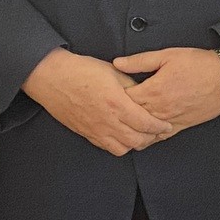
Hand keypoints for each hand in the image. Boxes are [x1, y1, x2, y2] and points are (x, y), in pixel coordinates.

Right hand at [23, 48, 173, 155]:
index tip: (167, 124)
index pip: (146, 123)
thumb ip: (133, 86)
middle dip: (151, 138)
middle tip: (158, 131)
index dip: (160, 126)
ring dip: (135, 144)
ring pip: (123, 148)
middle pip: (137, 141)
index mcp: (117, 104)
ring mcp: (96, 130)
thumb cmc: (82, 71)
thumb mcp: (114, 72)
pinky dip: (119, 145)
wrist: (52, 78)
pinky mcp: (87, 134)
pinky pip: (107, 147)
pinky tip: (123, 137)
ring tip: (141, 135)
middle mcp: (108, 121)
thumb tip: (147, 96)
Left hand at [114, 48, 219, 133]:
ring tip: (121, 125)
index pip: (124, 99)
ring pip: (143, 131)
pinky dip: (148, 137)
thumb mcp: (167, 55)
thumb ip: (140, 61)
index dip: (113, 96)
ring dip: (132, 129)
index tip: (107, 93)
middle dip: (120, 114)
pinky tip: (141, 135)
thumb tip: (117, 63)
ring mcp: (170, 120)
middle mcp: (160, 109)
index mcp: (153, 91)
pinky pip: (160, 137)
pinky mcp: (180, 126)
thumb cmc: (198, 64)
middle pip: (131, 117)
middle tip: (109, 111)